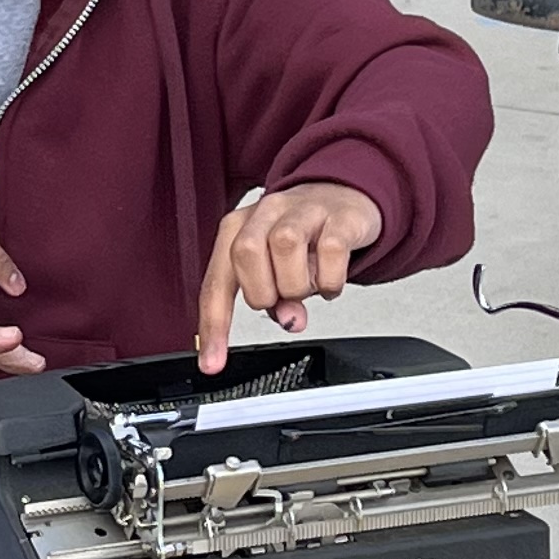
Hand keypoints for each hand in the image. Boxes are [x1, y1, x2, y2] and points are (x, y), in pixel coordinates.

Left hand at [193, 182, 384, 372]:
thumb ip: (275, 299)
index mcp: (238, 228)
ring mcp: (302, 210)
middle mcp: (265, 213)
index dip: (214, 326)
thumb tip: (290, 320)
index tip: (212, 363)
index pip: (216, 282)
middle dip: (264, 292)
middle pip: (245, 255)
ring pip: (285, 247)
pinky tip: (331, 281)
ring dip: (298, 284)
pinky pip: (331, 250)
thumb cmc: (304, 236)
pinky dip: (331, 279)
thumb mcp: (277, 269)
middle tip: (284, 298)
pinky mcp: (338, 215)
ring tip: (310, 286)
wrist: (346, 195)